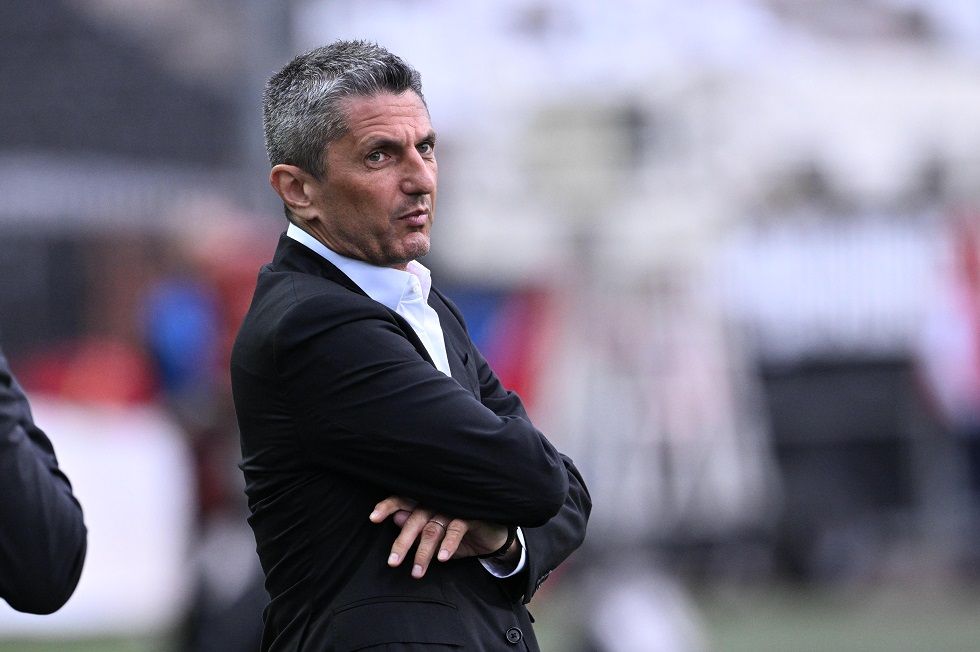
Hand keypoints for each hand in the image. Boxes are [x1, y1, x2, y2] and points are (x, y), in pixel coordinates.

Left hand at [369, 496, 512, 578]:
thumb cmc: (458, 534)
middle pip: (414, 519)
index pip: (402, 500)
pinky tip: (442, 559)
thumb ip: (415, 527)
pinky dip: (448, 544)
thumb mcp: (434, 534)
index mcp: (425, 504)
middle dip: (402, 542)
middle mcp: (436, 503)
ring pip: (432, 528)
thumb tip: (395, 519)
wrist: (492, 535)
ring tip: (417, 572)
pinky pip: (456, 529)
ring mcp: (453, 507)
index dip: (387, 507)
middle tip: (393, 562)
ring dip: (424, 552)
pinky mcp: (469, 515)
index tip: (372, 518)